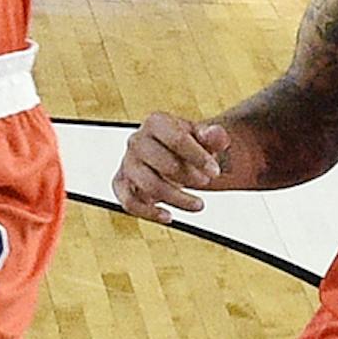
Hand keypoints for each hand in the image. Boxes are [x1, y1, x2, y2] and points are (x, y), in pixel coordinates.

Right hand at [113, 112, 230, 224]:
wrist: (171, 154)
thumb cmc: (188, 146)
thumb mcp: (204, 138)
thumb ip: (213, 136)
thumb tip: (217, 135)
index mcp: (156, 122)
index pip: (177, 140)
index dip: (199, 158)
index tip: (215, 172)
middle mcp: (136, 140)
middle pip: (165, 164)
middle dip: (189, 177)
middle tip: (205, 182)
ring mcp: (127, 162)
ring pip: (150, 186)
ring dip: (177, 199)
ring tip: (198, 205)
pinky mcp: (121, 183)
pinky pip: (129, 202)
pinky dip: (149, 212)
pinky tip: (168, 216)